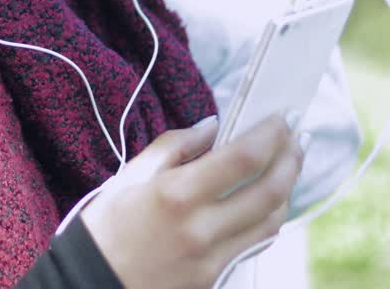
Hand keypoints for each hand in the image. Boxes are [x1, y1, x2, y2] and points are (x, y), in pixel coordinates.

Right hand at [79, 115, 301, 288]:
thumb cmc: (106, 227)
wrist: (91, 282)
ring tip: (288, 167)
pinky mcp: (214, 278)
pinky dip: (268, 218)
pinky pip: (253, 244)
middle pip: (269, 191)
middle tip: (297, 139)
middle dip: (291, 160)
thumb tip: (213, 126)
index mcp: (177, 194)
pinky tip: (268, 201)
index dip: (271, 134)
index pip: (244, 158)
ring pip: (270, 221)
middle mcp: (201, 227)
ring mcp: (211, 257)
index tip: (282, 118)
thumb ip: (174, 146)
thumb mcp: (131, 176)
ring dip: (287, 190)